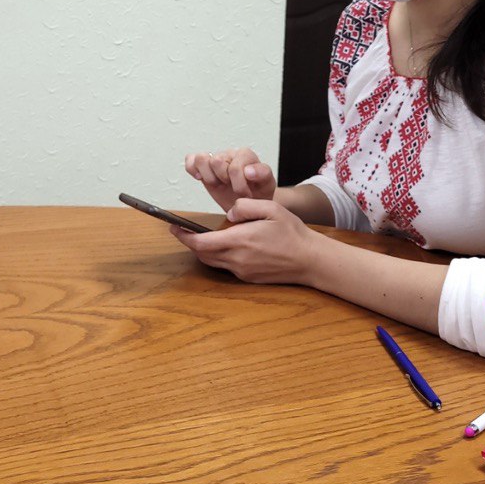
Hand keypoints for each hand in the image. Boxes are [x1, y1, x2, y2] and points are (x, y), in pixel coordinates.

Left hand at [168, 198, 319, 284]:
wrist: (310, 261)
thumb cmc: (292, 233)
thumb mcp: (271, 208)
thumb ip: (246, 206)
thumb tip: (229, 213)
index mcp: (240, 240)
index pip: (201, 243)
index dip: (184, 236)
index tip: (174, 227)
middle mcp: (237, 259)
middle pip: (202, 254)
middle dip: (191, 243)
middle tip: (184, 231)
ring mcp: (242, 271)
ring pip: (213, 262)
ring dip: (205, 251)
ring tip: (205, 237)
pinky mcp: (248, 278)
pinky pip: (227, 267)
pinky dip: (220, 256)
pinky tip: (228, 246)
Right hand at [183, 148, 275, 211]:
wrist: (249, 202)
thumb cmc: (258, 192)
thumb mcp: (267, 185)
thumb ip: (263, 174)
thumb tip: (249, 170)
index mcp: (246, 155)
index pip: (234, 167)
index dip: (239, 185)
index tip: (246, 194)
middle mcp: (229, 154)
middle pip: (216, 161)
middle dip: (224, 181)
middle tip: (232, 189)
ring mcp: (215, 159)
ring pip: (201, 159)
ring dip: (209, 176)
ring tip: (218, 184)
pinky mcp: (203, 167)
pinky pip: (190, 160)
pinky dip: (192, 169)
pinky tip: (201, 178)